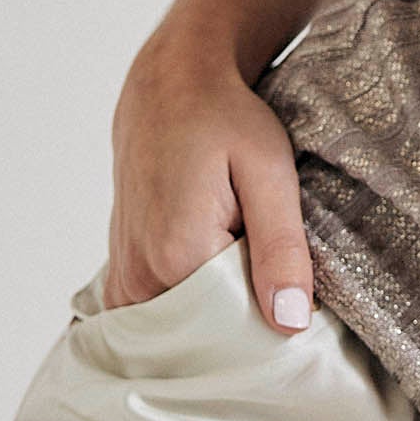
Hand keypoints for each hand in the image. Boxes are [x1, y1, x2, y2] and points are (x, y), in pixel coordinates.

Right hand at [104, 25, 315, 331]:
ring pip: (182, 327)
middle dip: (245, 320)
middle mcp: (139, 276)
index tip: (298, 299)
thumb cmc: (224, 118)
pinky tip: (218, 270)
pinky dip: (192, 303)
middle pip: (206, 335)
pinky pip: (160, 312)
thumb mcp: (269, 173)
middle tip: (275, 276)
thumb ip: (281, 250)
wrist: (171, 85)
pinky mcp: (121, 270)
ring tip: (246, 266)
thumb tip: (290, 324)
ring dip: (218, 311)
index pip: (237, 330)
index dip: (274, 321)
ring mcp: (124, 276)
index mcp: (177, 258)